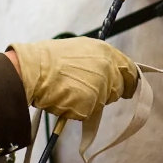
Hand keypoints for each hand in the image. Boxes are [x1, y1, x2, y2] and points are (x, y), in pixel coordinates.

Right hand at [8, 38, 138, 120]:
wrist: (32, 70)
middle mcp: (107, 69)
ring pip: (103, 102)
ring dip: (91, 101)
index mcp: (106, 52)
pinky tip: (65, 99)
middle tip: (89, 90)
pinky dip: (78, 110)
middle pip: (119, 88)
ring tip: (71, 90)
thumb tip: (110, 70)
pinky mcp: (89, 105)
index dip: (129, 80)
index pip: (130, 69)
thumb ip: (98, 59)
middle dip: (108, 92)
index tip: (128, 87)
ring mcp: (99, 87)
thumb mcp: (80, 49)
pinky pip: (88, 113)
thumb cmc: (49, 59)